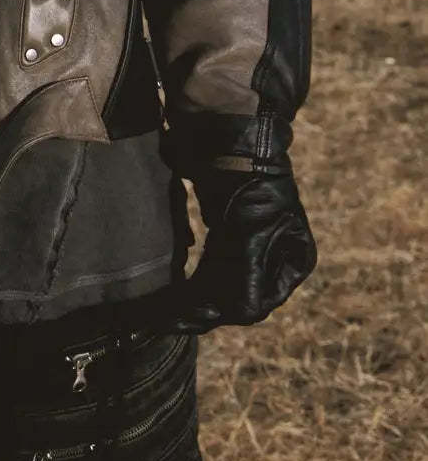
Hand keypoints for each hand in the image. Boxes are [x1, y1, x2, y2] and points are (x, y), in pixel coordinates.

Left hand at [173, 167, 316, 334]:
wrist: (234, 141)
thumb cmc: (253, 184)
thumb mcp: (254, 231)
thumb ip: (248, 273)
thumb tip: (239, 315)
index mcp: (294, 260)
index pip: (260, 301)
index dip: (227, 312)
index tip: (195, 318)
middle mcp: (276, 260)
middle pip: (239, 297)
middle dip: (207, 309)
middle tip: (171, 320)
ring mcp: (251, 249)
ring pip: (222, 286)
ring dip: (196, 299)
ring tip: (166, 312)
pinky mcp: (228, 238)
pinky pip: (211, 270)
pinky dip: (195, 282)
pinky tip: (174, 292)